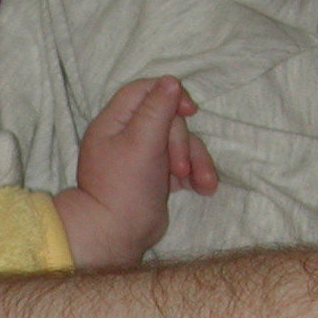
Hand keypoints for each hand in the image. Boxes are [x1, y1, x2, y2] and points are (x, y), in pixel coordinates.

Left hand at [53, 76, 218, 268]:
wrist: (116, 236)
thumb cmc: (125, 187)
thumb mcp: (141, 141)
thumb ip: (157, 109)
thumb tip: (171, 81)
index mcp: (114, 123)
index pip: (144, 91)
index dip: (169, 95)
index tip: (189, 110)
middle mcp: (126, 136)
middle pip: (167, 119)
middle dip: (182, 142)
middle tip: (180, 167)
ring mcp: (142, 157)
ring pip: (179, 143)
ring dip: (196, 160)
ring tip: (203, 183)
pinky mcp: (156, 177)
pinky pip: (181, 164)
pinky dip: (194, 174)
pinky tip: (203, 189)